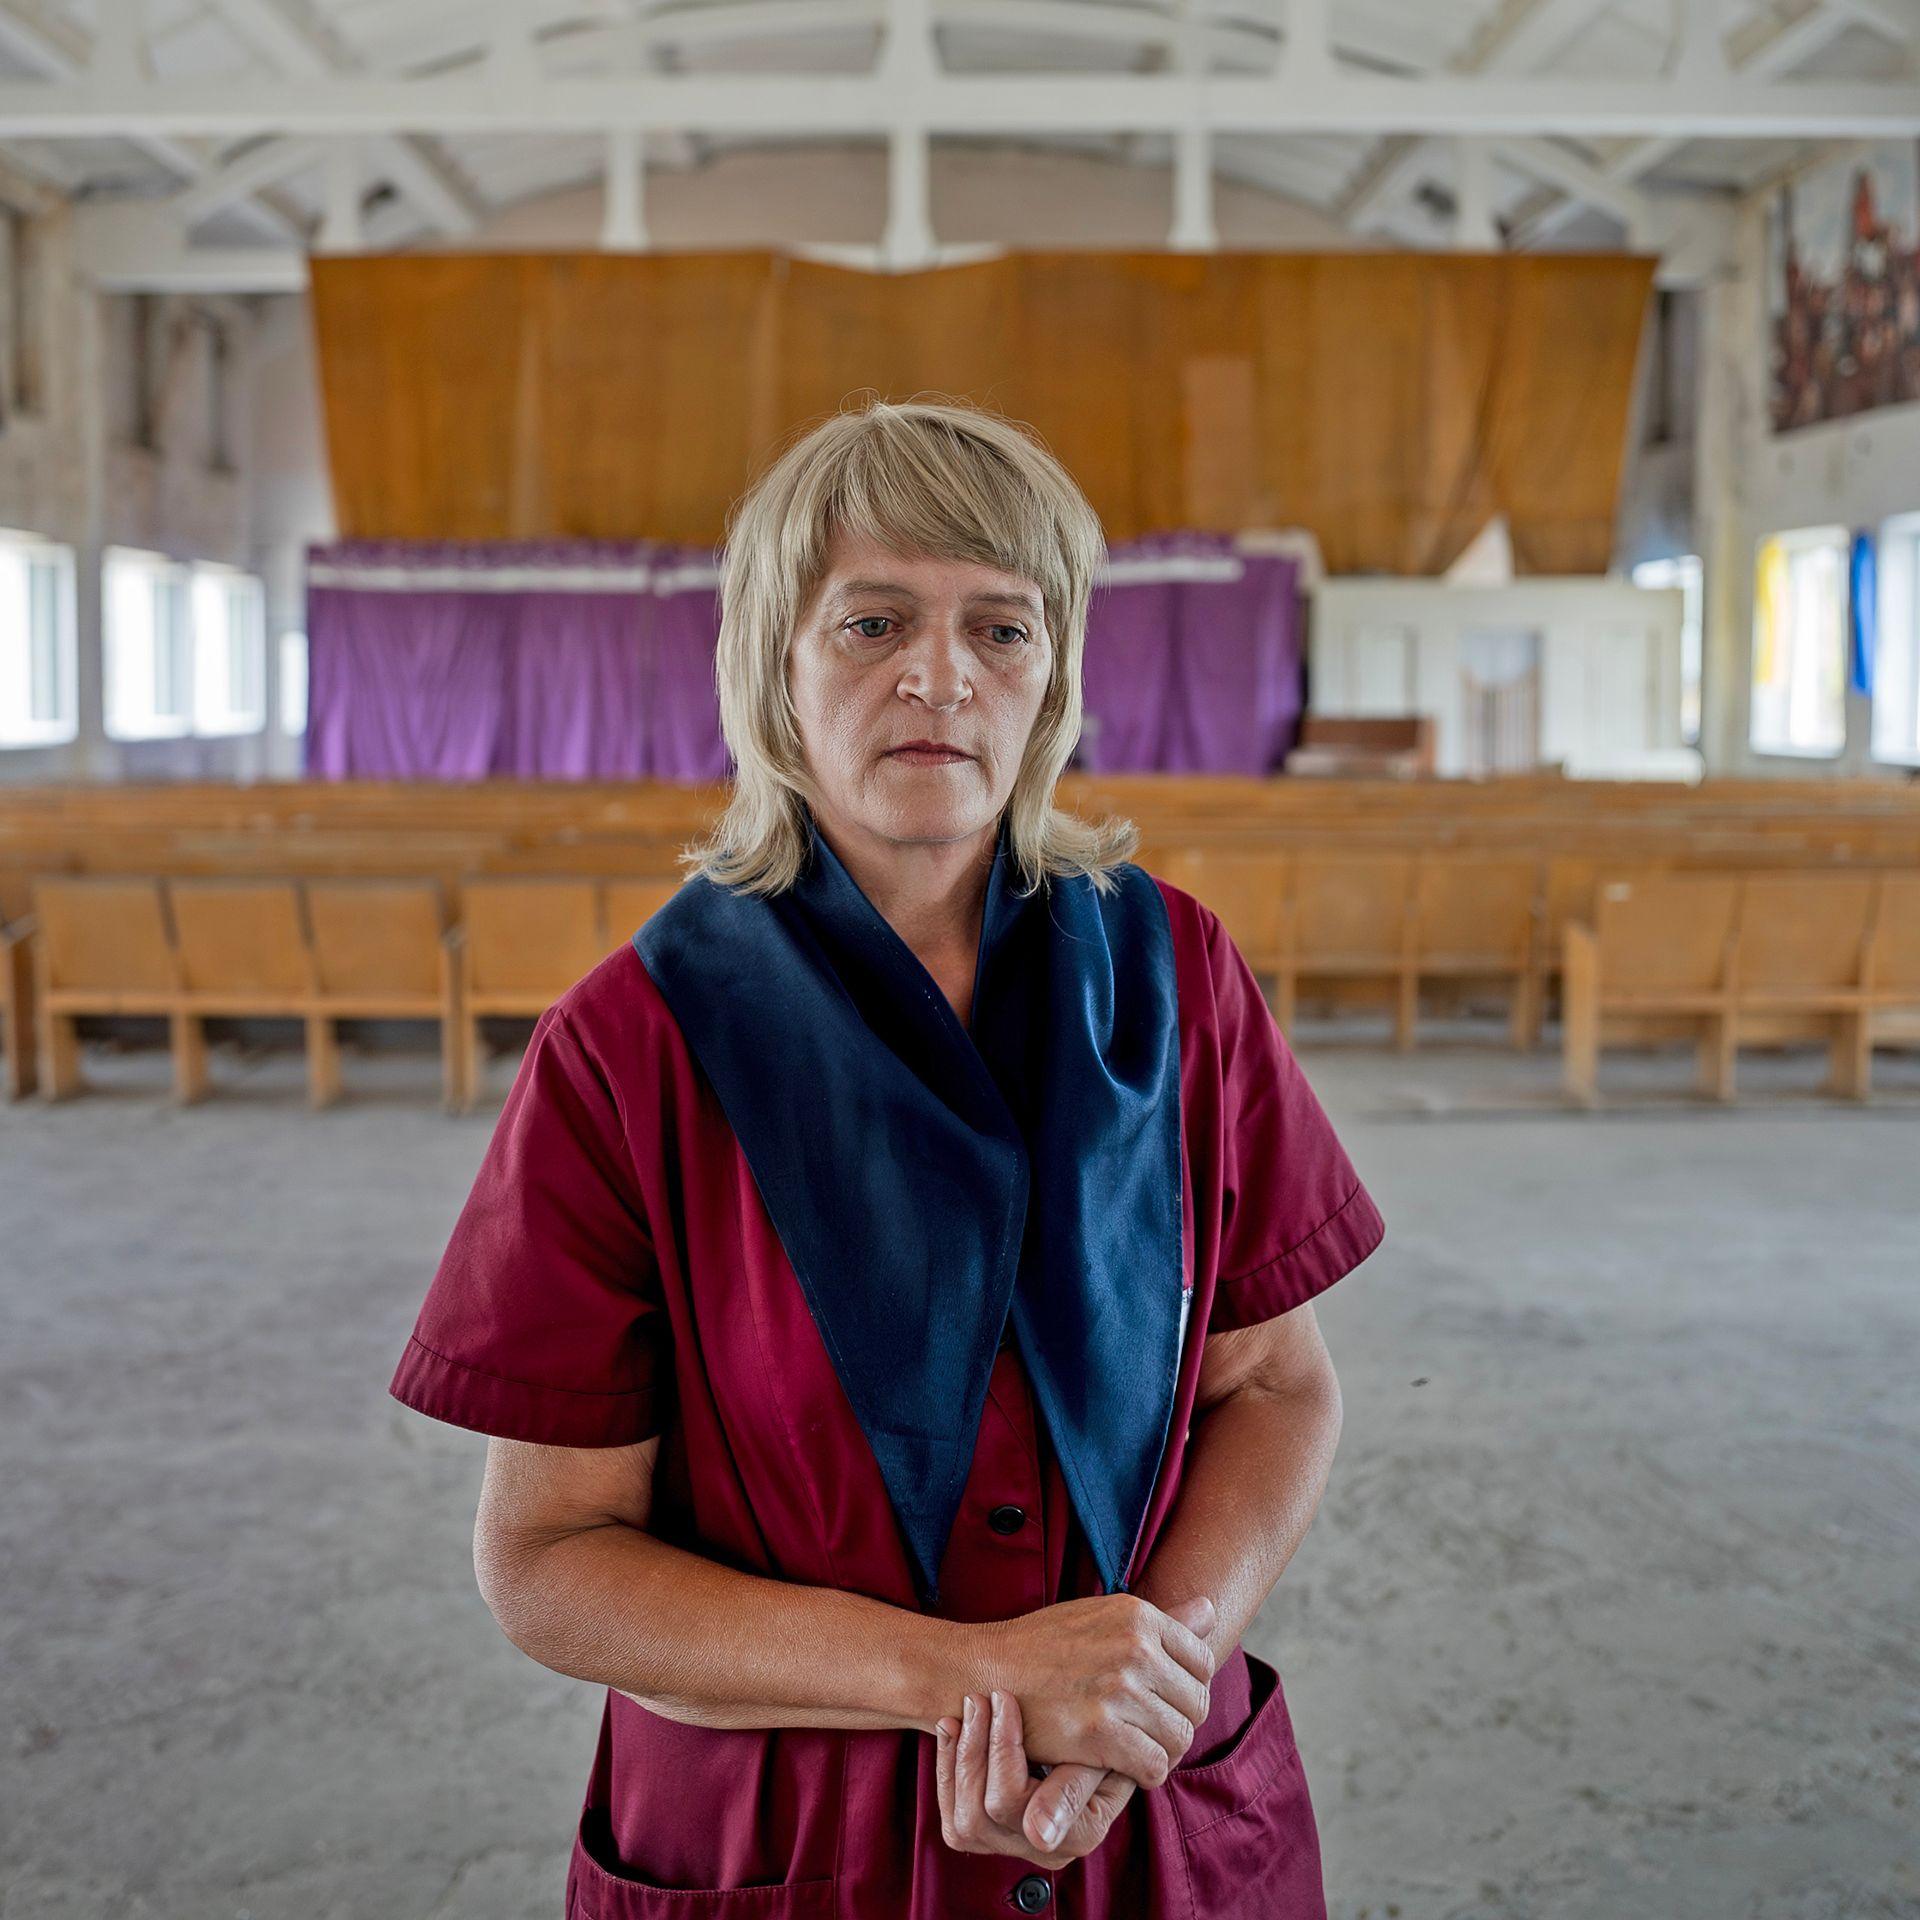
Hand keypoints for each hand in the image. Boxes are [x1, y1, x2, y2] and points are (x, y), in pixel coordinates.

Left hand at [934, 1687, 1137, 1869]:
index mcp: (1078, 1833)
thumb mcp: (1102, 1751)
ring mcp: (1015, 1845)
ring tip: (967, 1709)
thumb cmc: (1110, 1735)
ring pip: (963, 1822)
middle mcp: (1043, 1850)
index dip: (1002, 1747)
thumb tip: (1037, 1835)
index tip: (1003, 1697)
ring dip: (959, 1758)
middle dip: (975, 1749)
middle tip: (979, 1698)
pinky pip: (954, 1817)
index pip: (1013, 1801)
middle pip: (981, 1815)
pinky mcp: (991, 1834)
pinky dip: (948, 1769)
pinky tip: (952, 1730)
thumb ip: (1072, 1789)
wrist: (1108, 1733)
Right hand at [970, 1590, 1216, 1788]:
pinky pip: (1154, 1766)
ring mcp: (1118, 1690)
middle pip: (1196, 1703)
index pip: (1203, 1661)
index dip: (1186, 1686)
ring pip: (1179, 1739)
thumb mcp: (1102, 1616)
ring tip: (1136, 1746)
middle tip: (1147, 1729)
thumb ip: (1162, 1621)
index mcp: (1138, 1615)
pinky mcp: (1099, 1733)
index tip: (1161, 1699)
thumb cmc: (1045, 1645)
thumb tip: (1212, 1610)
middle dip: (1177, 1721)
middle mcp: (1135, 1648)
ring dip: (1162, 1750)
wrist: (986, 1671)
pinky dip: (1144, 1773)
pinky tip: (1121, 1763)